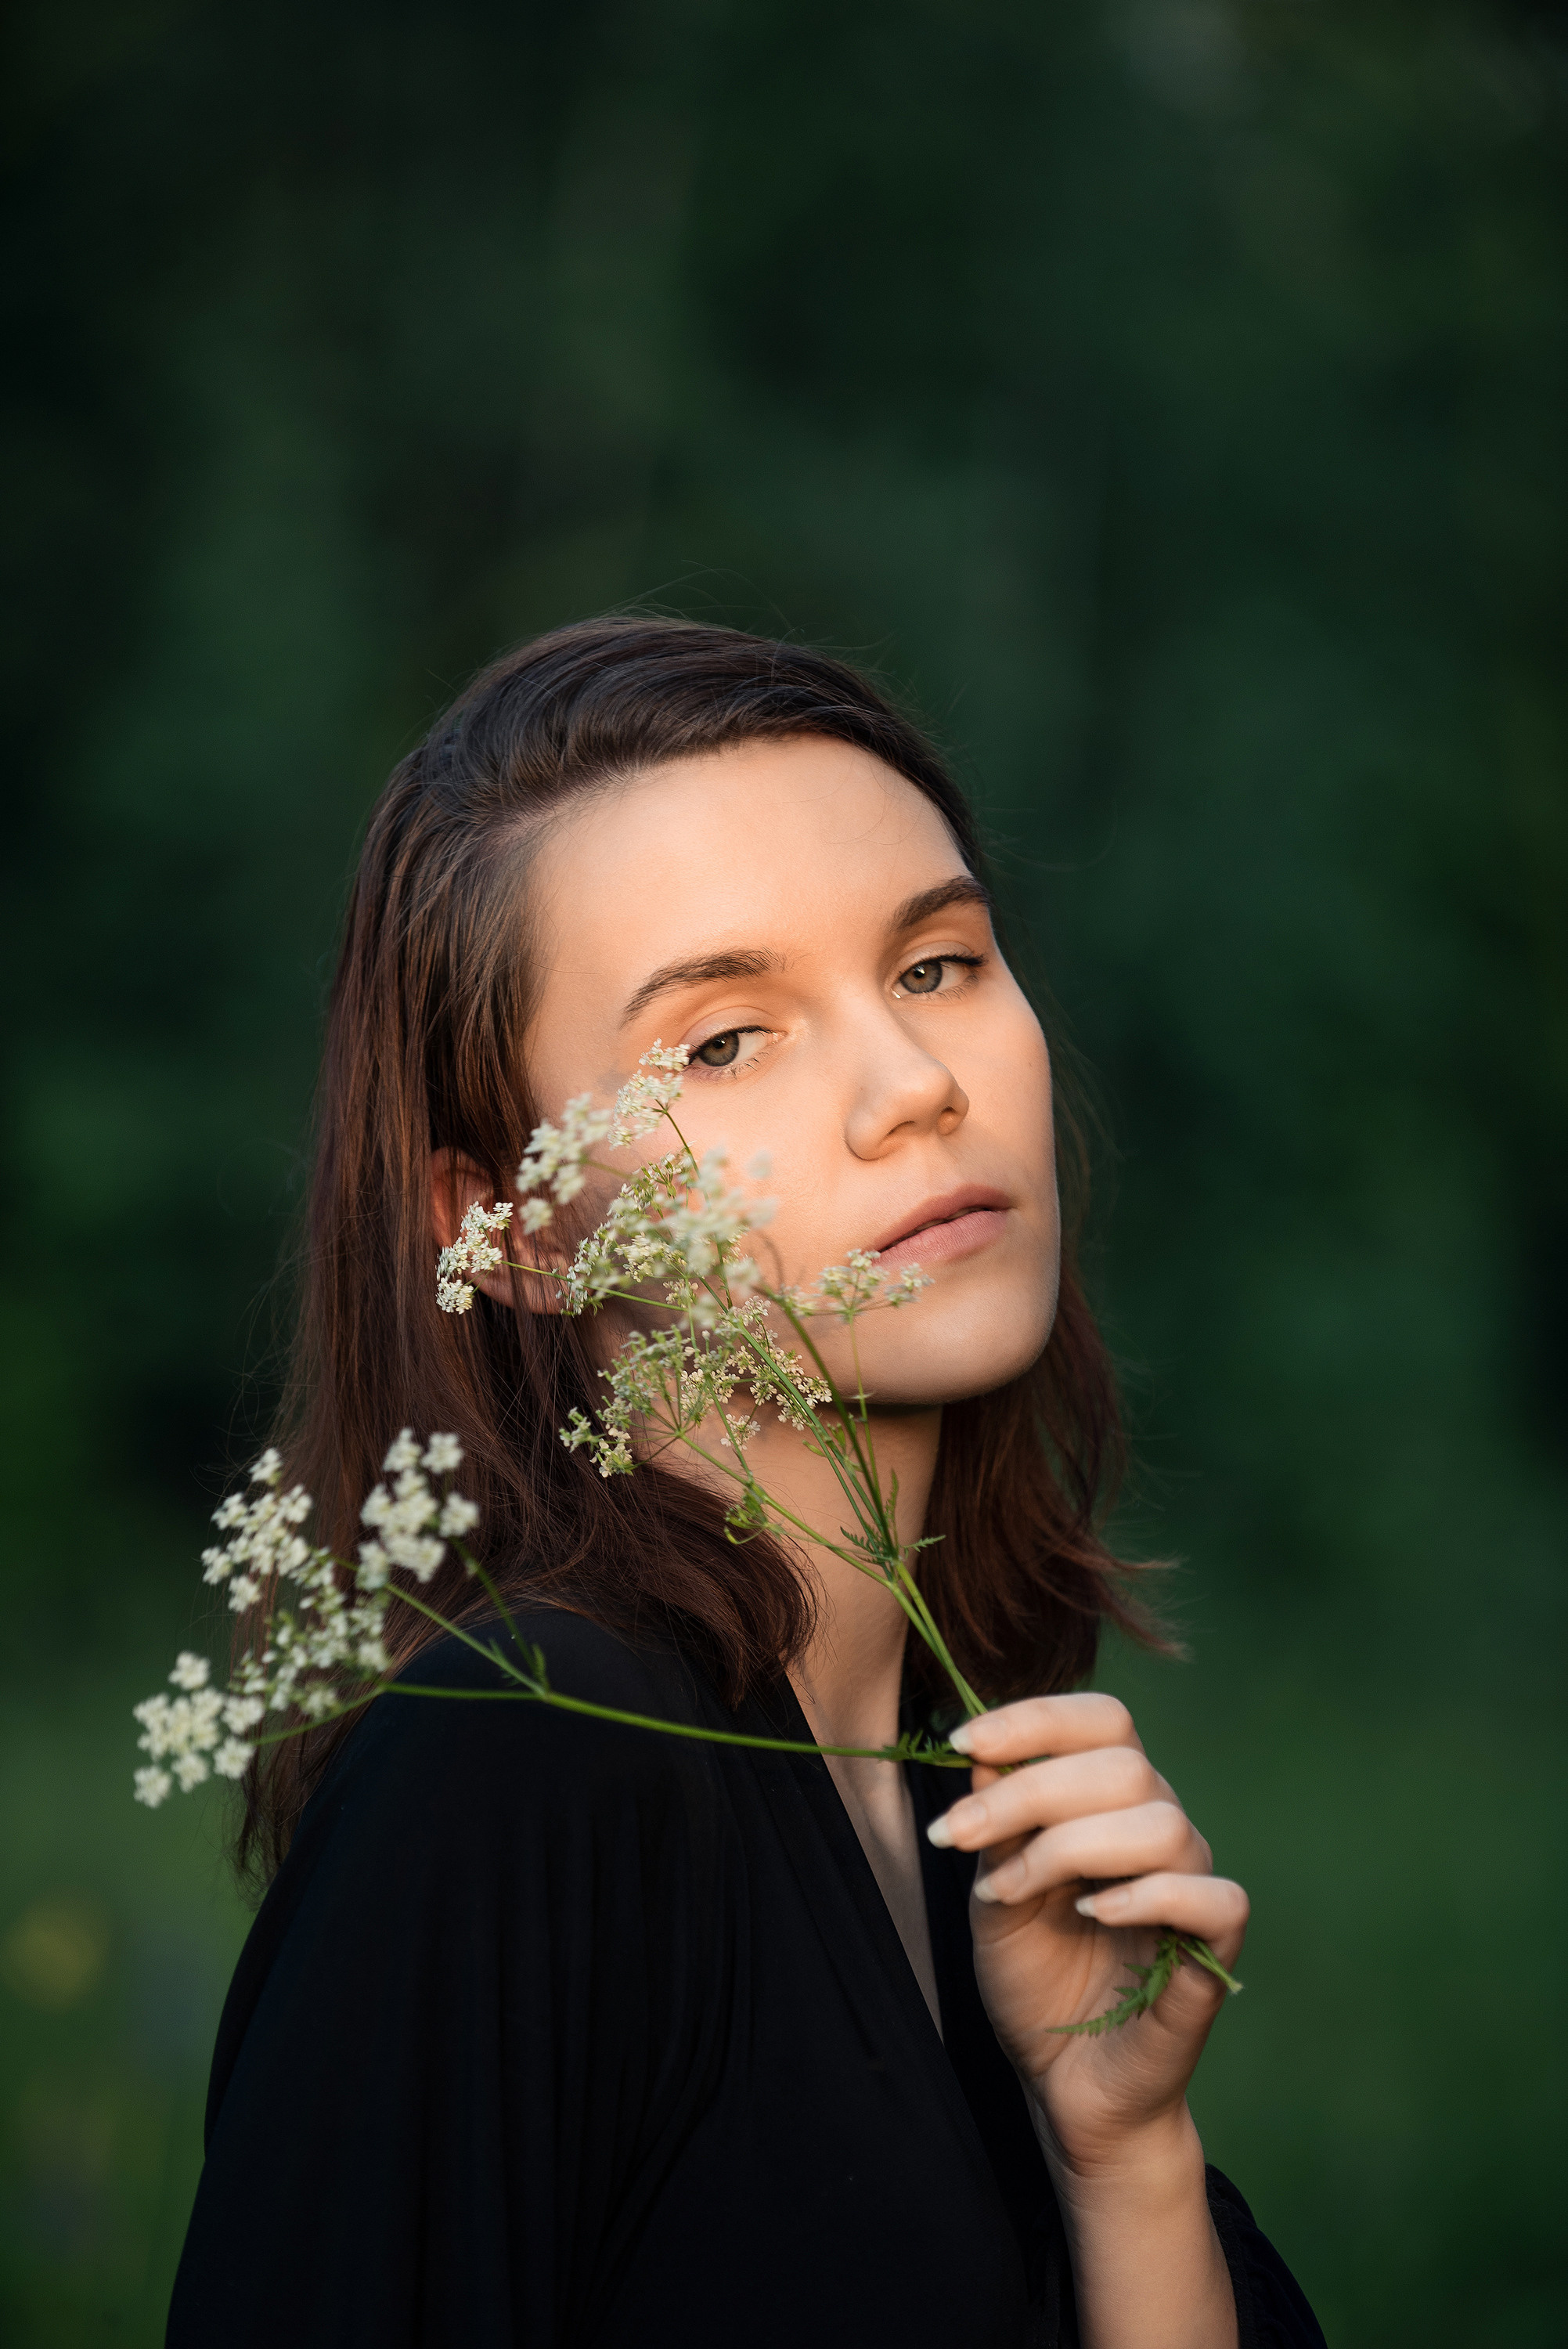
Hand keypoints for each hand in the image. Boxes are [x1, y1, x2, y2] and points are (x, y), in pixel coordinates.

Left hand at [929, 1692, 1248, 2178]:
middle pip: (1122, 1764)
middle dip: (1028, 1790)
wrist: (1064, 2080)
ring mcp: (1192, 1886)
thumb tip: (980, 1751)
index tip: (960, 1742)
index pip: (1100, 1719)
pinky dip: (1149, 1896)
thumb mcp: (995, 1894)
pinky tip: (1092, 1912)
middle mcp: (1160, 1829)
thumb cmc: (1036, 1979)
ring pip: (1161, 1823)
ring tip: (1011, 1892)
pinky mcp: (1214, 1950)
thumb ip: (996, 1827)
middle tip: (957, 1835)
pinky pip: (1212, 1898)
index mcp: (1111, 1801)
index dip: (1036, 1720)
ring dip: (1068, 1847)